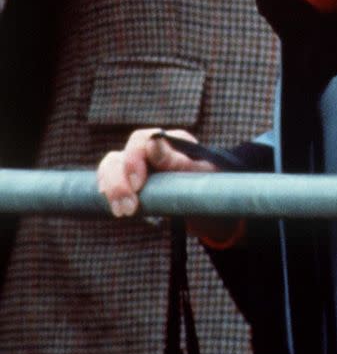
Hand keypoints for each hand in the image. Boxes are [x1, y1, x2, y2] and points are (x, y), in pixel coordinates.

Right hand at [97, 128, 221, 236]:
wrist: (211, 204)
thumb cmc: (208, 183)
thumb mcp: (199, 173)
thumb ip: (176, 159)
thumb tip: (153, 142)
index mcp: (168, 141)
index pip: (140, 140)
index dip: (133, 160)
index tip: (138, 185)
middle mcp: (148, 150)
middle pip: (120, 157)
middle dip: (119, 183)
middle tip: (128, 209)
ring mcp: (136, 165)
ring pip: (110, 168)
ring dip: (111, 189)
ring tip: (121, 212)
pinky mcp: (128, 181)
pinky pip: (109, 181)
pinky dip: (108, 193)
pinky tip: (113, 207)